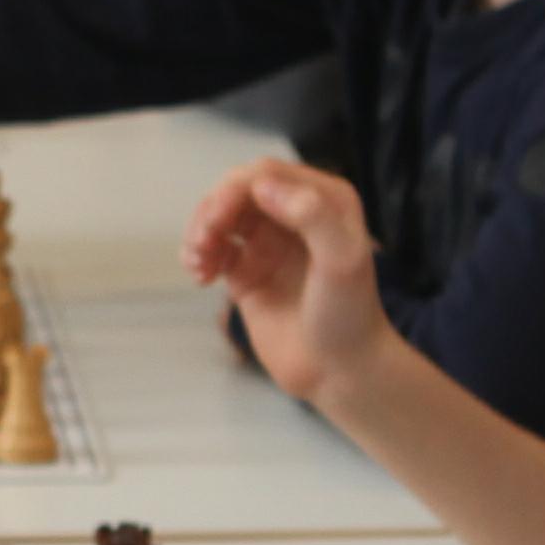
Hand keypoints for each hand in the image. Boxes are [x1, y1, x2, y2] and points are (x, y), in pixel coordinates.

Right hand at [182, 152, 392, 401]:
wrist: (339, 371)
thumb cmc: (348, 315)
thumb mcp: (342, 260)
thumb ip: (311, 215)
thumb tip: (261, 186)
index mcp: (323, 200)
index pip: (266, 173)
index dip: (236, 189)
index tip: (221, 222)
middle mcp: (294, 215)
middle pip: (236, 191)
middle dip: (213, 211)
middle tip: (204, 243)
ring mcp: (268, 244)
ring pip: (220, 218)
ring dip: (200, 231)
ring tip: (199, 263)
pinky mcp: (247, 273)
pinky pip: (213, 251)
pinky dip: (197, 256)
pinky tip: (199, 275)